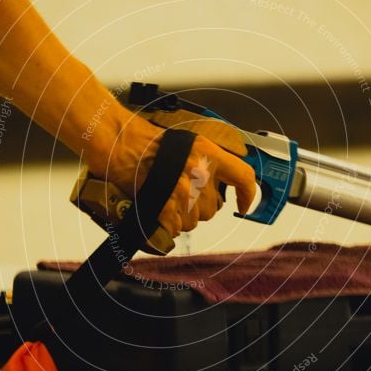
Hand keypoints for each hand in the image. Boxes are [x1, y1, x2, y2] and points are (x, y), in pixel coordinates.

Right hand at [89, 111, 256, 237]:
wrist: (123, 144)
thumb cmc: (152, 143)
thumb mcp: (192, 144)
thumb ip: (212, 161)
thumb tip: (224, 184)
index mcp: (210, 154)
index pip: (244, 177)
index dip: (248, 195)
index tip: (244, 205)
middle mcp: (200, 172)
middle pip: (213, 208)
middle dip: (200, 206)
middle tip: (183, 193)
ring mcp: (183, 191)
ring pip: (195, 221)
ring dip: (183, 216)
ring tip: (169, 198)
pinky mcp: (166, 206)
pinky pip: (176, 227)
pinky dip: (169, 224)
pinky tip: (161, 208)